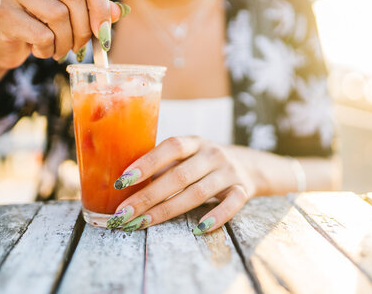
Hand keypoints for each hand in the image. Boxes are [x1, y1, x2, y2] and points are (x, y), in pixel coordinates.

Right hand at [0, 0, 126, 69]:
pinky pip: (42, 35)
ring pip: (58, 14)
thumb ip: (96, 12)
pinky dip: (48, 50)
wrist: (6, 45)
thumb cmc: (45, 27)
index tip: (104, 30)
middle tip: (81, 47)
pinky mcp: (4, 14)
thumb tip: (117, 12)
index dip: (101, 3)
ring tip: (60, 50)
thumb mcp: (73, 17)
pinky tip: (42, 51)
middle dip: (84, 28)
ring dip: (66, 42)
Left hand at [106, 136, 257, 234]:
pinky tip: (198, 229)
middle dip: (148, 196)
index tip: (123, 180)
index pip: (171, 147)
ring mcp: (229, 172)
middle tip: (123, 213)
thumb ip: (162, 165)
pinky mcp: (243, 190)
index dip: (147, 162)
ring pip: (198, 193)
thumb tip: (122, 183)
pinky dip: (217, 217)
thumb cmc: (203, 163)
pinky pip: (232, 204)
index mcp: (195, 142)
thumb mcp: (187, 155)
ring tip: (142, 223)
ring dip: (167, 210)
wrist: (249, 164)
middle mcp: (212, 155)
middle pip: (179, 176)